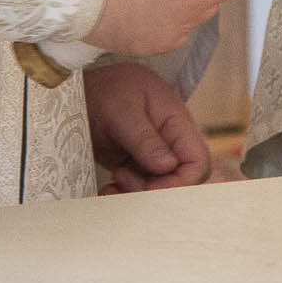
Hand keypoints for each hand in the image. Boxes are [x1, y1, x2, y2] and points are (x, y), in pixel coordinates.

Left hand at [86, 61, 211, 192]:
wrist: (83, 88)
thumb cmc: (106, 89)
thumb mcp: (122, 110)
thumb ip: (145, 139)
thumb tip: (167, 166)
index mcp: (177, 122)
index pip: (198, 161)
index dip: (181, 182)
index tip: (150, 187)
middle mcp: (170, 141)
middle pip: (180, 179)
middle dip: (154, 190)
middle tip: (122, 180)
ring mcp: (153, 153)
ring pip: (158, 187)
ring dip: (135, 193)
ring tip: (111, 183)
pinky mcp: (136, 163)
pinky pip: (140, 186)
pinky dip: (124, 193)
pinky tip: (108, 189)